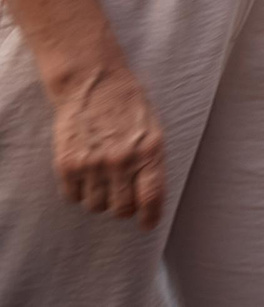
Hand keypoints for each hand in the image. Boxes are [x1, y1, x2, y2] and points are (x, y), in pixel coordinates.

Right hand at [51, 62, 164, 225]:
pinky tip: (84, 174)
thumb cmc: (128, 105)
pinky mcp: (67, 163)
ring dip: (100, 198)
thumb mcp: (152, 129)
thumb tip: (148, 197)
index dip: (150, 217)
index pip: (151, 197)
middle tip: (121, 196)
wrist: (93, 82)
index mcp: (149, 151)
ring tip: (101, 179)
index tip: (148, 224)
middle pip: (121, 209)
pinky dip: (78, 191)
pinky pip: (72, 197)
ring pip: (96, 206)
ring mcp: (92, 163)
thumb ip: (151, 162)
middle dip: (123, 207)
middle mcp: (121, 160)